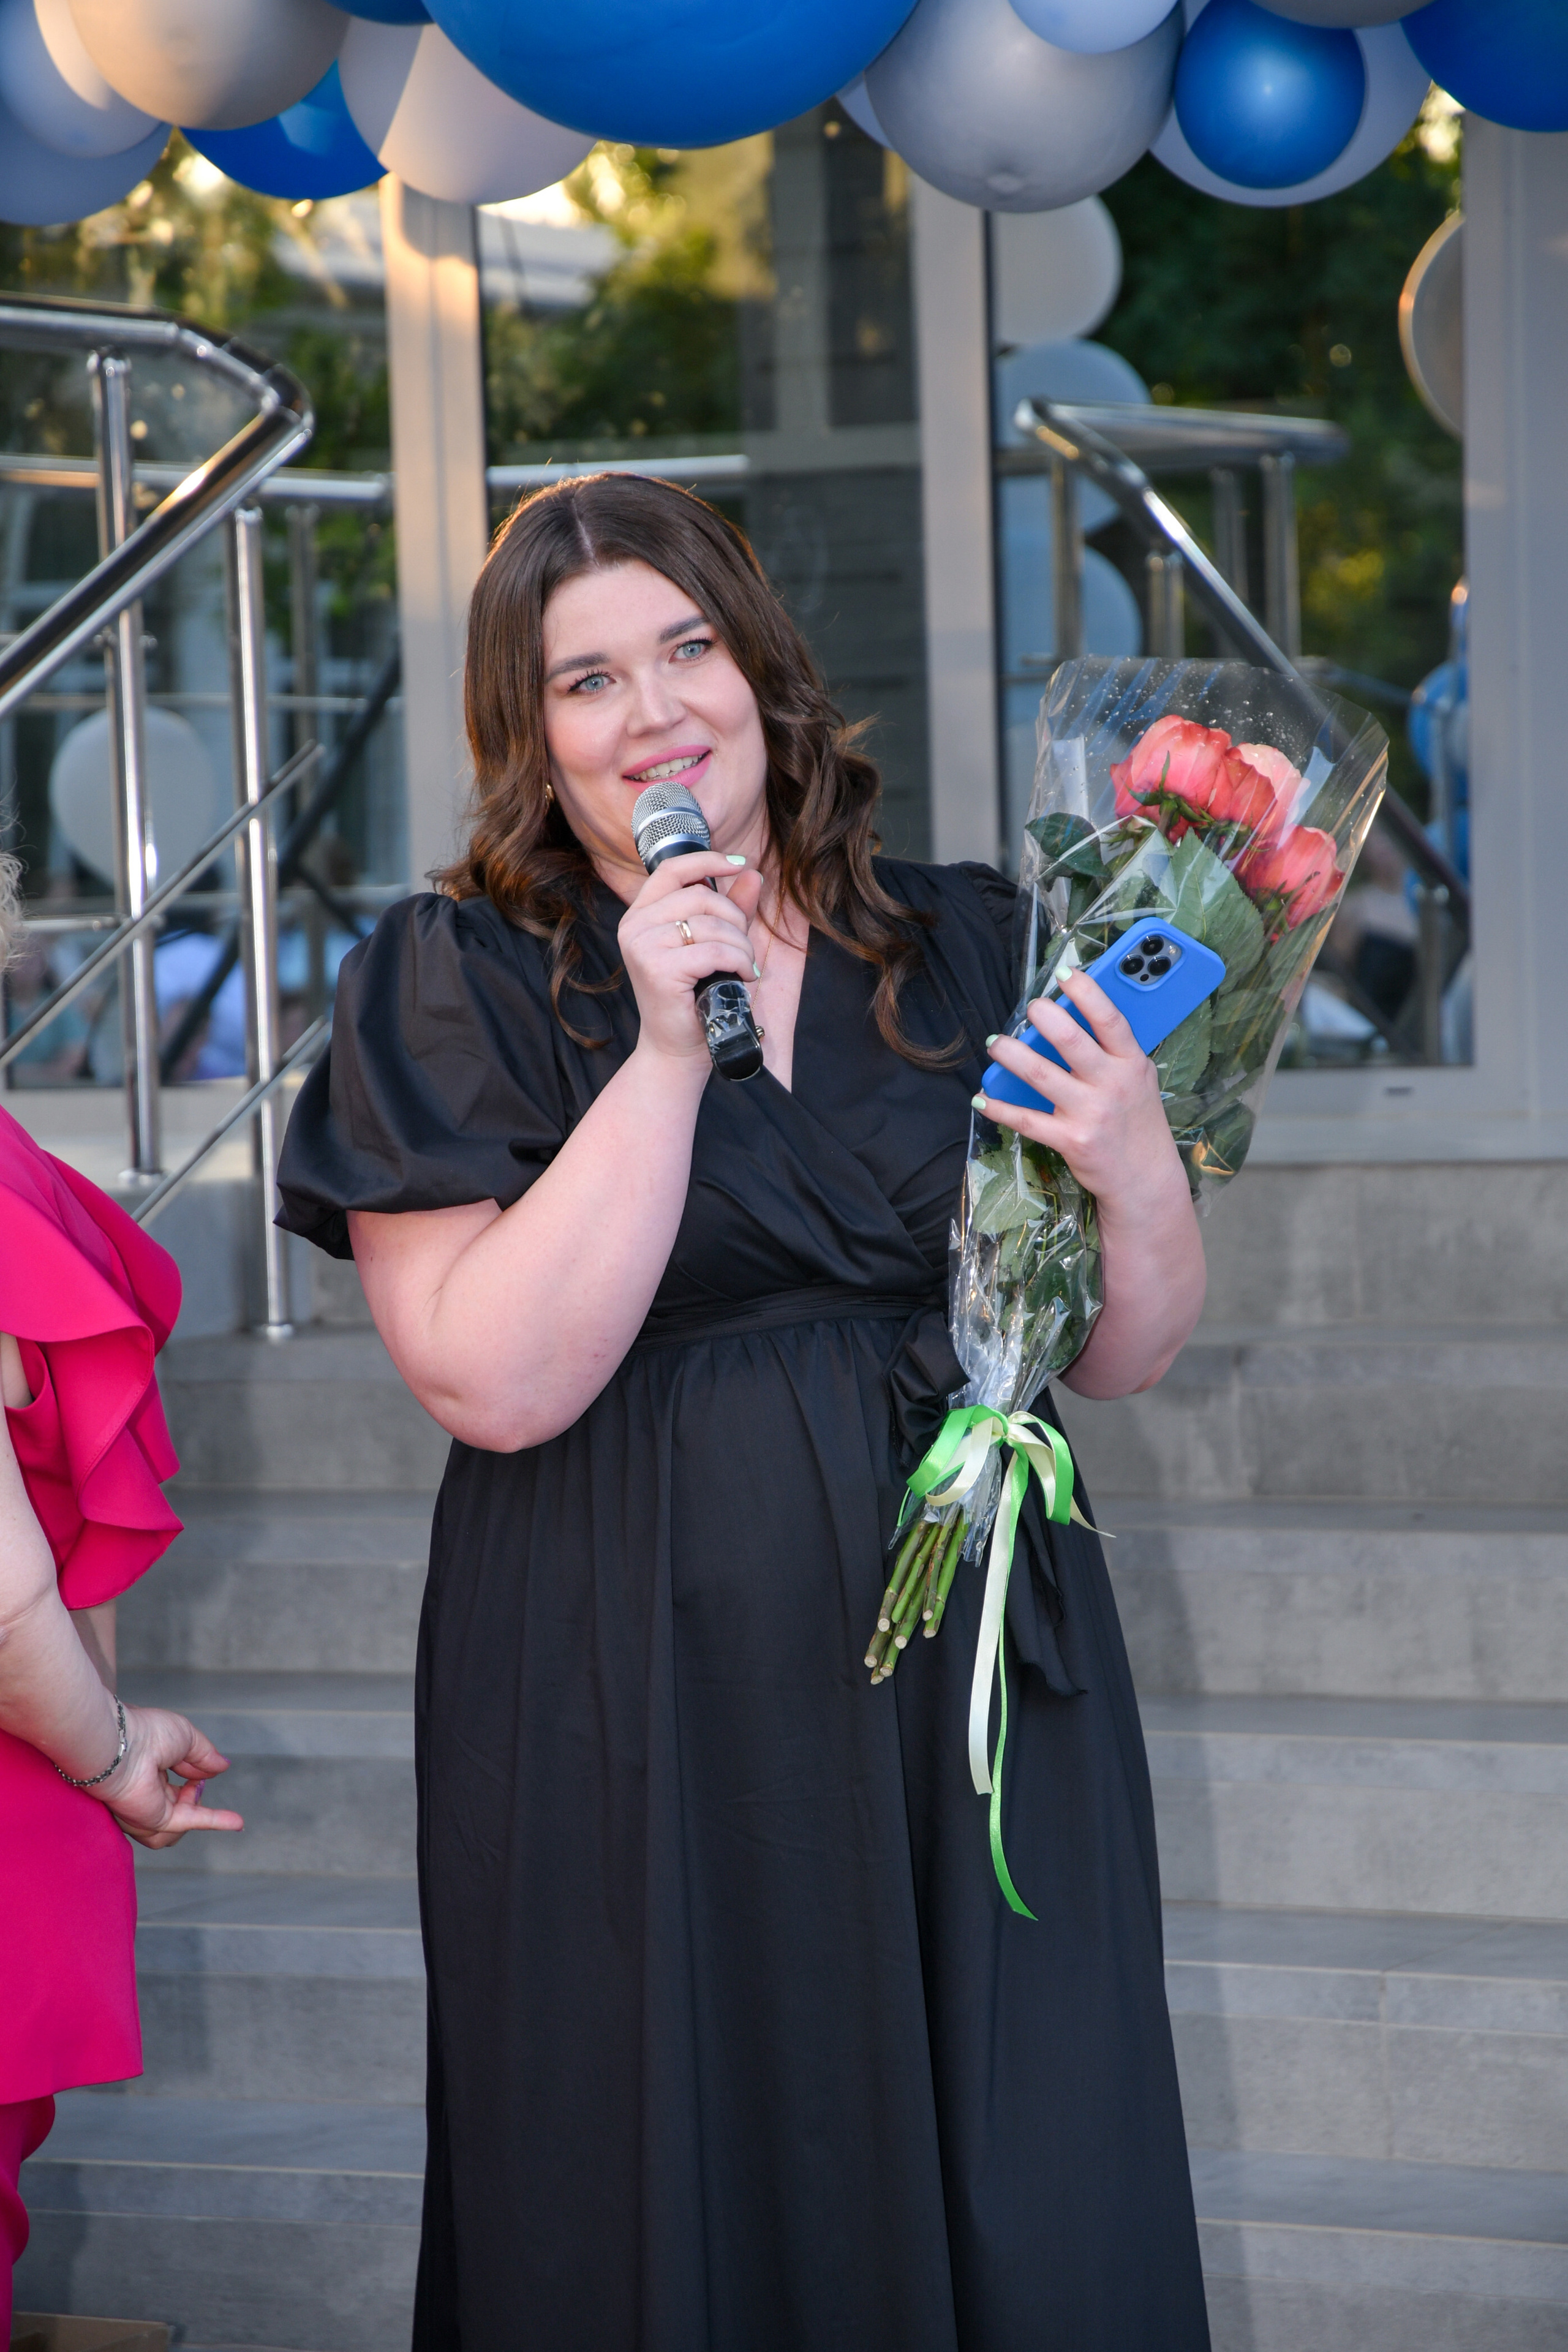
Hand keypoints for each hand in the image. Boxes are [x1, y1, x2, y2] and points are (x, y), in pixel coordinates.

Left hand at [97, 1705, 243, 1849]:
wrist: (123, 1745)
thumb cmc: (145, 1733)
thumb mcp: (186, 1736)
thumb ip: (205, 1755)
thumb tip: (222, 1766)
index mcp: (149, 1773)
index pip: (175, 1788)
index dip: (194, 1780)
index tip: (205, 1771)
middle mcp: (145, 1795)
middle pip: (177, 1809)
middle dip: (192, 1795)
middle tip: (194, 1781)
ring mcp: (148, 1810)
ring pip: (177, 1827)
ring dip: (195, 1806)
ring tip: (192, 1787)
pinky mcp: (153, 1820)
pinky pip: (186, 1825)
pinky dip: (214, 1823)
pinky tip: (237, 1822)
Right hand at [618, 850, 765, 1064]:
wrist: (677, 1047)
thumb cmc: (693, 997)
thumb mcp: (712, 945)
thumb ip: (730, 910)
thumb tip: (752, 874)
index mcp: (641, 915)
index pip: (673, 869)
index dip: (709, 860)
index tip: (740, 864)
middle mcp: (635, 926)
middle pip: (702, 897)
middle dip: (735, 920)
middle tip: (743, 950)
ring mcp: (642, 947)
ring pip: (711, 924)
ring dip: (741, 946)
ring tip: (744, 967)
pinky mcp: (658, 969)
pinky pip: (714, 950)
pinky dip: (738, 961)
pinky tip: (743, 976)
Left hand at [981, 966, 1187, 1217]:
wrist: (1145, 1179)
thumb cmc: (1138, 1122)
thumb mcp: (1140, 1080)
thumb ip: (1115, 1052)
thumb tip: (1079, 1017)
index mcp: (1131, 1063)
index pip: (1108, 1019)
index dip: (1085, 992)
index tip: (1063, 973)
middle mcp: (1111, 1085)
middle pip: (1071, 1040)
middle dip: (1044, 1017)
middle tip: (1029, 1009)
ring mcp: (1090, 1113)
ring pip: (1041, 1075)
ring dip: (1011, 1055)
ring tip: (996, 1044)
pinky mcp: (1070, 1140)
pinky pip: (1026, 1120)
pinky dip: (999, 1108)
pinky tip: (982, 1097)